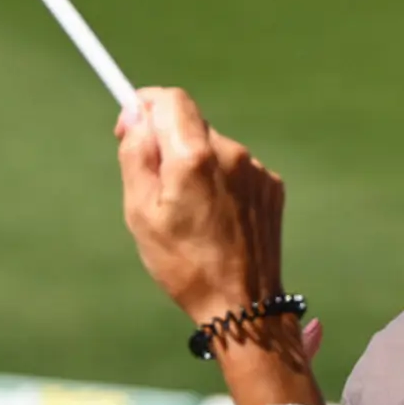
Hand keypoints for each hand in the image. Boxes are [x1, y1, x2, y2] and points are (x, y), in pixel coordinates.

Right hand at [115, 88, 283, 324]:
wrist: (242, 305)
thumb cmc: (183, 263)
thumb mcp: (140, 212)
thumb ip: (136, 154)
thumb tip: (135, 113)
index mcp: (194, 157)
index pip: (170, 99)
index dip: (146, 106)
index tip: (131, 128)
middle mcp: (231, 153)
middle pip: (191, 123)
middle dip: (169, 142)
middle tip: (156, 184)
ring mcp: (256, 169)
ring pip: (214, 147)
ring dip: (196, 164)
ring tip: (190, 211)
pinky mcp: (272, 186)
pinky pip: (236, 168)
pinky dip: (220, 181)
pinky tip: (216, 217)